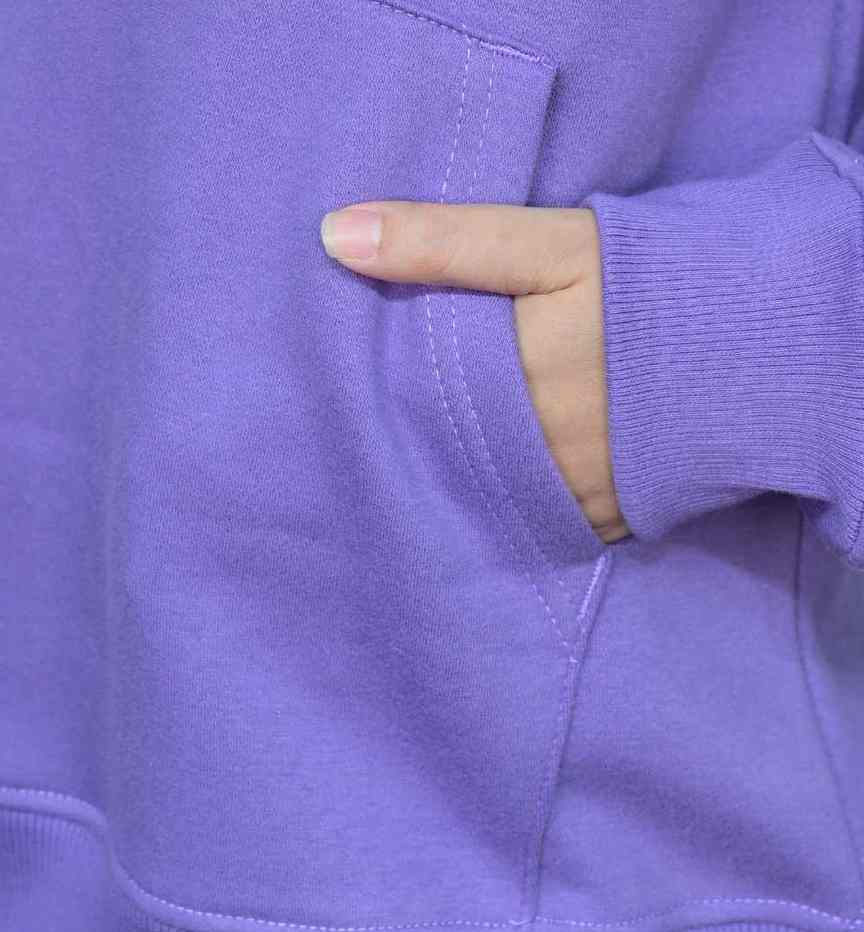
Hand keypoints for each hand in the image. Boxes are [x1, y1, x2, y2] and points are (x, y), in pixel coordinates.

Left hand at [320, 201, 629, 544]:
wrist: (770, 341)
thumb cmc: (654, 284)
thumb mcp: (549, 245)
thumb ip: (441, 242)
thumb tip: (332, 236)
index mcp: (498, 390)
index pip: (408, 408)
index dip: (378, 402)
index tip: (349, 398)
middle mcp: (528, 458)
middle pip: (446, 460)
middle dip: (419, 446)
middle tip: (390, 433)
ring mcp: (571, 498)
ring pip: (491, 499)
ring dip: (469, 481)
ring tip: (448, 458)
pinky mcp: (609, 519)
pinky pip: (542, 522)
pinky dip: (522, 505)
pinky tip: (509, 484)